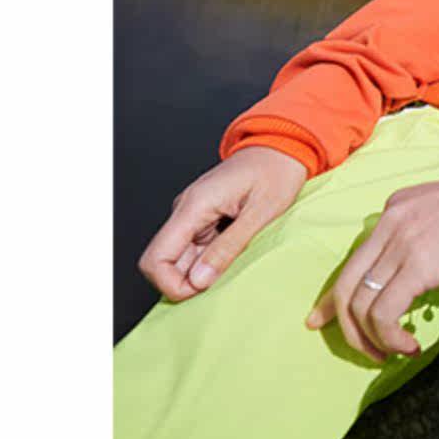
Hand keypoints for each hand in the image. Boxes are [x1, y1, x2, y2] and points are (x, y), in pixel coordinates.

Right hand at [138, 147, 307, 301]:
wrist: (283, 147)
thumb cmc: (277, 171)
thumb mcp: (261, 213)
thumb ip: (229, 247)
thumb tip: (199, 281)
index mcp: (194, 206)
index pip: (155, 258)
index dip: (171, 284)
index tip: (201, 291)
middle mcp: (186, 210)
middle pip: (163, 262)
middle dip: (188, 281)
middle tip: (224, 281)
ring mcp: (193, 215)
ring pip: (180, 258)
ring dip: (201, 271)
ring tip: (234, 266)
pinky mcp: (203, 218)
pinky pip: (196, 249)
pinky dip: (210, 261)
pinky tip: (234, 257)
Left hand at [305, 172, 438, 362]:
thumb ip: (418, 232)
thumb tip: (412, 270)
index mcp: (394, 210)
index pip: (352, 259)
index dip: (332, 297)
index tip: (320, 319)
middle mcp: (389, 223)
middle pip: (346, 284)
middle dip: (345, 325)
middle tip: (363, 351)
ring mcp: (401, 242)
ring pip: (361, 303)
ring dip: (371, 339)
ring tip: (392, 352)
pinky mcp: (418, 264)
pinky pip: (385, 312)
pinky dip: (390, 337)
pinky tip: (410, 346)